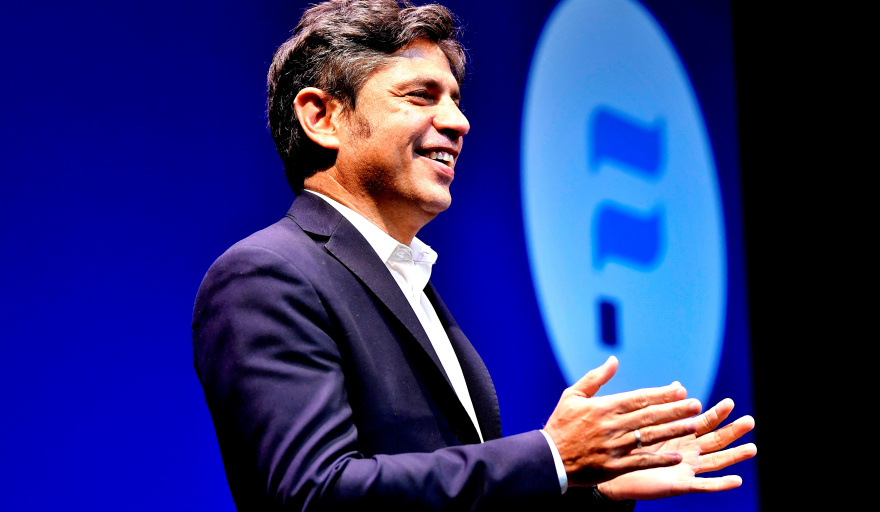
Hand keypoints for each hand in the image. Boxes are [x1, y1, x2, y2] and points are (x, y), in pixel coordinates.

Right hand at [544, 356, 702, 487]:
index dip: (661, 394)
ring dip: (673, 431)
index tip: (680, 390)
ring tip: (693, 425)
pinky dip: (659, 460)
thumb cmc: (561, 424)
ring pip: (650, 437)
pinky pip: (641, 462)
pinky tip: (677, 457)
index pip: (638, 398)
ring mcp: (614, 447)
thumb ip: (595, 378)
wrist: (548, 458)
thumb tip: (613, 360)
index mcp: (603, 407)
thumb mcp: (572, 395)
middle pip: (649, 416)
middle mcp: (612, 426)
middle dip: (675, 410)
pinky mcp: (614, 467)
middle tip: (696, 405)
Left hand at [596, 398, 756, 500]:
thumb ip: (661, 403)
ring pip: (715, 461)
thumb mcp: (644, 420)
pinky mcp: (680, 484)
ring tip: (752, 448)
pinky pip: (703, 486)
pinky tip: (736, 480)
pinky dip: (720, 484)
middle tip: (749, 420)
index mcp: (678, 434)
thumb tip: (679, 384)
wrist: (611, 472)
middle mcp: (686, 451)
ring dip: (734, 455)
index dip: (716, 414)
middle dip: (732, 431)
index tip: (730, 403)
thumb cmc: (626, 445)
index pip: (701, 421)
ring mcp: (685, 468)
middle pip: (715, 439)